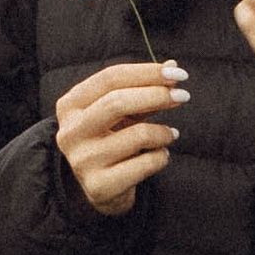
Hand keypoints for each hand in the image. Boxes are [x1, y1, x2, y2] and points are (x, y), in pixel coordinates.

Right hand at [54, 57, 185, 213]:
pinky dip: (161, 157)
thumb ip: (144, 89)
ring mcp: (83, 161)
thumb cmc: (112, 139)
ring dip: (163, 132)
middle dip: (156, 95)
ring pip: (137, 135)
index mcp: (70, 105)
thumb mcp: (122, 112)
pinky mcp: (100, 186)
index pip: (110, 78)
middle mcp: (70, 132)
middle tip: (183, 97)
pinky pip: (145, 164)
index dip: (146, 72)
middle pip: (117, 102)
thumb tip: (172, 66)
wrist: (100, 188)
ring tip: (170, 134)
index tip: (177, 74)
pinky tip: (161, 155)